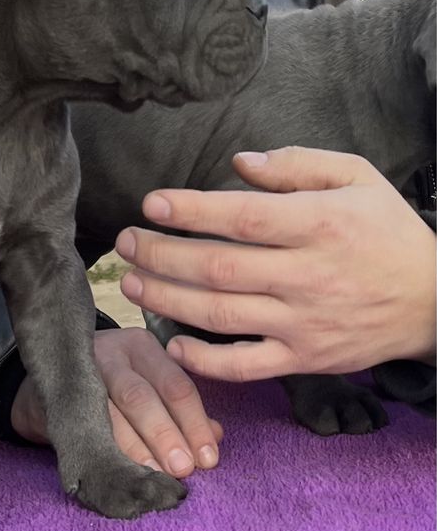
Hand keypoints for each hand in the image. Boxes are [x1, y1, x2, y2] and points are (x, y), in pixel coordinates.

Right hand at [11, 326, 222, 477]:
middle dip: (165, 436)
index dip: (195, 423)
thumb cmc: (109, 385)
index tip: (209, 459)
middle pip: (141, 397)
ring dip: (135, 450)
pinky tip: (121, 474)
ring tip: (154, 478)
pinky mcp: (56, 395)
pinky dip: (107, 453)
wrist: (46, 383)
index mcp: (141, 347)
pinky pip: (85, 427)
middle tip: (183, 470)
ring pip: (111, 414)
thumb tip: (217, 436)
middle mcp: (110, 352)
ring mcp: (79, 372)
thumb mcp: (147, 384)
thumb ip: (180, 409)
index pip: (175, 384)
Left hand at [115, 147, 436, 380]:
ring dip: (168, 301)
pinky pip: (248, 366)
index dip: (191, 212)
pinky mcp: (306, 359)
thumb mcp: (357, 177)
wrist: (434, 300)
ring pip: (222, 315)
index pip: (242, 218)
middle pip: (219, 268)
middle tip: (125, 243)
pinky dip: (207, 360)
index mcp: (319, 225)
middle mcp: (308, 276)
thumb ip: (297, 164)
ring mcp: (305, 323)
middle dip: (162, 255)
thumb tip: (238, 164)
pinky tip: (173, 344)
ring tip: (133, 284)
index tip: (152, 204)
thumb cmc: (387, 231)